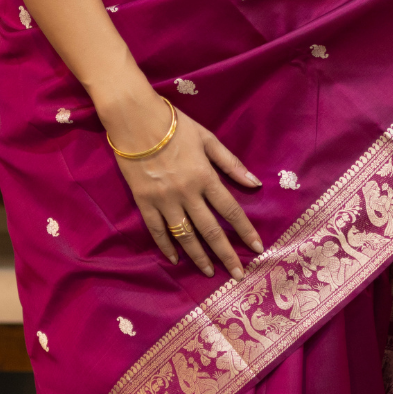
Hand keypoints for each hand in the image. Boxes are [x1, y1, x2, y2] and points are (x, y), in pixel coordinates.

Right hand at [102, 94, 262, 279]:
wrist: (135, 119)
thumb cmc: (175, 125)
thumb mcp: (208, 139)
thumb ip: (231, 163)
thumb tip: (254, 183)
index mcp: (205, 177)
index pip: (231, 210)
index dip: (246, 231)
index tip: (258, 248)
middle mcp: (187, 194)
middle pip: (211, 230)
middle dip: (226, 254)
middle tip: (238, 274)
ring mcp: (164, 200)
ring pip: (184, 235)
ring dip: (198, 257)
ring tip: (209, 272)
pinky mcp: (144, 202)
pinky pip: (157, 230)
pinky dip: (166, 246)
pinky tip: (174, 259)